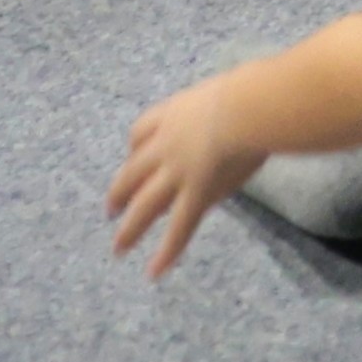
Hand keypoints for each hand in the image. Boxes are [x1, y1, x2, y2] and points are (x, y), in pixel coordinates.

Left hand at [107, 70, 262, 279]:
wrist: (249, 108)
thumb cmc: (250, 92)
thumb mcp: (228, 90)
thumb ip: (226, 101)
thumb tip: (246, 99)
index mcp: (174, 114)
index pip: (142, 131)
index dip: (135, 148)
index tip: (132, 157)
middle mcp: (167, 145)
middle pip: (133, 171)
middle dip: (120, 191)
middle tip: (110, 208)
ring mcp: (177, 172)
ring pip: (145, 204)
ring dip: (130, 228)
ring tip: (119, 247)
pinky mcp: (196, 194)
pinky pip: (179, 227)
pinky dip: (166, 251)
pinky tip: (155, 271)